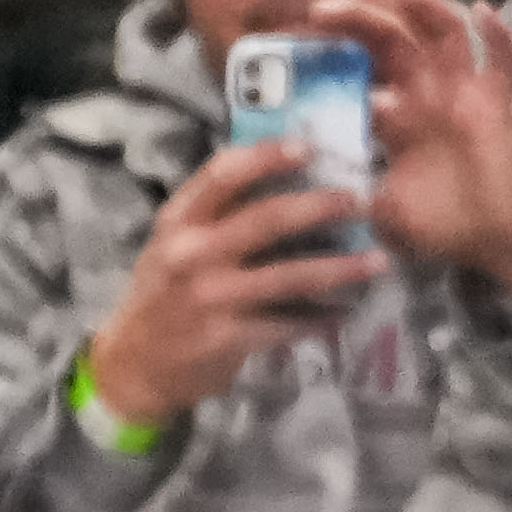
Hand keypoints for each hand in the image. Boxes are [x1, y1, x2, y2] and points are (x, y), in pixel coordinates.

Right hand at [81, 139, 381, 427]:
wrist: (133, 366)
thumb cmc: (162, 296)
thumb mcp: (173, 245)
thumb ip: (215, 215)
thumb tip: (283, 177)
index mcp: (178, 222)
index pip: (223, 173)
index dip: (268, 155)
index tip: (309, 145)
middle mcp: (192, 254)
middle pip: (268, 219)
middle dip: (322, 206)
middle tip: (361, 201)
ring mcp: (211, 298)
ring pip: (290, 276)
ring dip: (340, 268)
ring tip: (378, 260)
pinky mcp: (228, 338)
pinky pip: (288, 324)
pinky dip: (321, 319)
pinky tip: (344, 312)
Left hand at [310, 0, 511, 295]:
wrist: (498, 240)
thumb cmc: (443, 225)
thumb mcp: (389, 216)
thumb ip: (359, 202)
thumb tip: (320, 201)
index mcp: (396, 118)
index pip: (360, 74)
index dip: (332, 57)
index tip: (298, 45)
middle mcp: (426, 96)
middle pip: (392, 42)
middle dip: (359, 20)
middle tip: (323, 8)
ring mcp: (461, 96)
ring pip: (442, 35)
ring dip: (418, 7)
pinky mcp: (495, 106)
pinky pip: (500, 63)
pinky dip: (497, 36)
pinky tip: (485, 10)